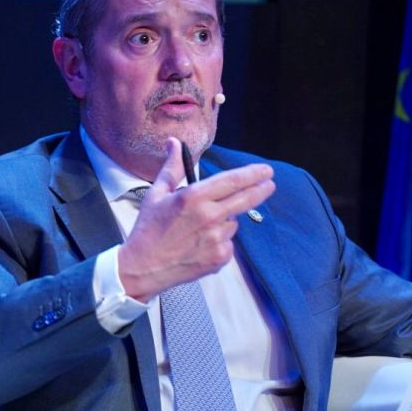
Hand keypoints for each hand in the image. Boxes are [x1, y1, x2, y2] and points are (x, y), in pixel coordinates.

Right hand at [118, 138, 274, 300]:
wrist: (142, 268)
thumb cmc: (148, 230)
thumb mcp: (156, 193)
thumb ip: (172, 167)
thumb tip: (175, 143)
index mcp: (193, 197)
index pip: (233, 180)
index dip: (253, 174)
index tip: (265, 171)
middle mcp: (209, 217)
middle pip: (246, 200)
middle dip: (261, 190)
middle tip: (269, 185)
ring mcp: (216, 239)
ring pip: (234, 222)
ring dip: (226, 220)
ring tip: (200, 228)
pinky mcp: (219, 258)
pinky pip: (229, 243)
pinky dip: (220, 241)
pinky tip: (200, 243)